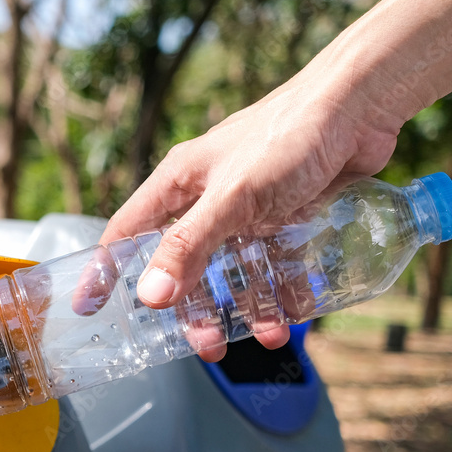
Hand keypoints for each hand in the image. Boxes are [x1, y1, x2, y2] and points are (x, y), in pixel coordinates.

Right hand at [99, 63, 403, 360]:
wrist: (362, 107)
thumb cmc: (287, 139)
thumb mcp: (232, 198)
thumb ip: (189, 245)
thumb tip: (149, 296)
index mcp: (179, 183)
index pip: (127, 232)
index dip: (106, 270)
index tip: (89, 308)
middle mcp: (209, 196)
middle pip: (186, 264)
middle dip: (196, 308)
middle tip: (207, 344)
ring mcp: (249, 207)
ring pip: (236, 269)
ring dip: (248, 306)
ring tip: (268, 335)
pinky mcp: (288, 214)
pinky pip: (278, 263)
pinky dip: (285, 290)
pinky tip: (298, 313)